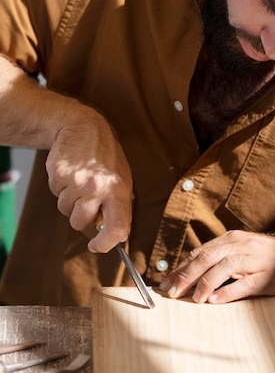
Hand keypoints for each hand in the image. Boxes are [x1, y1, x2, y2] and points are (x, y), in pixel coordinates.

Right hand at [46, 111, 132, 252]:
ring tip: (80, 180)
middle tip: (86, 200)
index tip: (97, 245)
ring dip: (69, 200)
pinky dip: (60, 187)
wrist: (84, 127)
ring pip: (64, 210)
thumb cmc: (106, 156)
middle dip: (80, 217)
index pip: (116, 229)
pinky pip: (54, 193)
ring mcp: (76, 181)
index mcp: (118, 190)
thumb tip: (115, 235)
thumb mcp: (122, 178)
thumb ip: (119, 206)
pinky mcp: (58, 174)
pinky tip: (70, 172)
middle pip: (80, 223)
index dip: (105, 244)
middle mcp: (97, 187)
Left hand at [159, 230, 274, 303]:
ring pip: (224, 267)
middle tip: (171, 292)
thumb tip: (189, 273)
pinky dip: (228, 291)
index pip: (199, 252)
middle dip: (186, 275)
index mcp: (230, 239)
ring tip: (192, 298)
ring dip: (205, 283)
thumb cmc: (265, 256)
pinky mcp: (266, 275)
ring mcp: (253, 259)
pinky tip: (215, 300)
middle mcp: (240, 245)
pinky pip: (245, 283)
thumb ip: (218, 258)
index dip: (181, 268)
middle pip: (207, 257)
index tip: (165, 283)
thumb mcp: (239, 250)